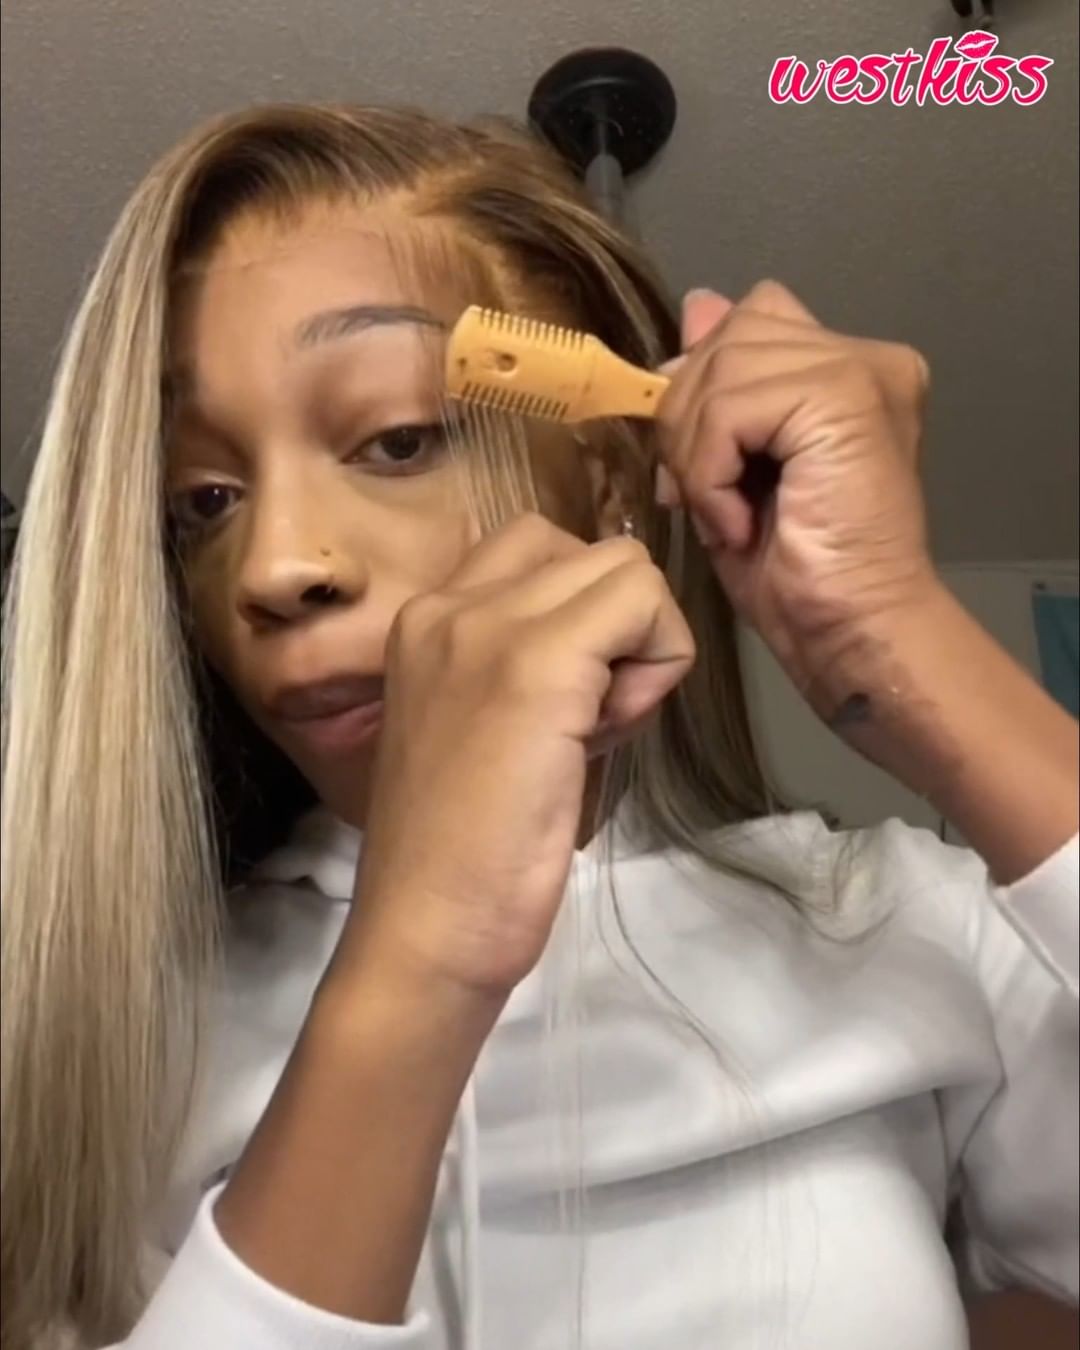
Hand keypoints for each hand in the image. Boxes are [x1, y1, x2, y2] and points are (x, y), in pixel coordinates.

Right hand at [340, 514, 694, 998]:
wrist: (425, 927)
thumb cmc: (460, 851)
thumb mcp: (485, 729)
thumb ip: (532, 669)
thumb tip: (615, 644)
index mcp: (429, 619)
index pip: (541, 551)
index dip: (584, 618)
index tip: (566, 702)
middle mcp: (450, 604)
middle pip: (592, 552)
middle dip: (620, 626)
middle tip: (593, 716)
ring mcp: (489, 627)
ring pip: (628, 568)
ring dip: (642, 643)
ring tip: (598, 727)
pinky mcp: (539, 663)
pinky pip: (645, 604)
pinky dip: (658, 663)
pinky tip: (610, 735)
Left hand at [656, 282, 937, 704]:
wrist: (851, 631)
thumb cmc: (799, 573)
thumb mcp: (733, 466)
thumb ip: (721, 387)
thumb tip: (698, 305)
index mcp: (847, 366)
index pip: (746, 320)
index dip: (702, 387)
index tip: (702, 466)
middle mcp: (864, 355)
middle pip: (728, 336)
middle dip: (688, 422)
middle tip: (708, 500)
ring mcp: (860, 369)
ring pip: (720, 371)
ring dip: (697, 457)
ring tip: (727, 516)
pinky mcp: (843, 395)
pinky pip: (729, 409)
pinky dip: (710, 474)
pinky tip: (738, 523)